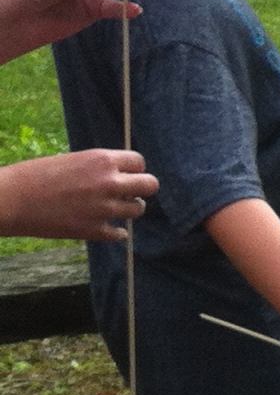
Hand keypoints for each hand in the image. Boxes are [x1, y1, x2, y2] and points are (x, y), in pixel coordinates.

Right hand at [0, 150, 153, 241]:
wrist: (10, 199)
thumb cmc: (34, 176)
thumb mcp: (70, 161)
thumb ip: (97, 167)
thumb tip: (119, 174)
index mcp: (101, 160)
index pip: (139, 162)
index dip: (134, 168)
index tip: (127, 174)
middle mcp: (108, 183)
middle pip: (150, 185)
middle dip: (142, 188)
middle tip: (132, 192)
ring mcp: (104, 208)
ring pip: (138, 209)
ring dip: (130, 208)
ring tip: (116, 208)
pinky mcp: (95, 230)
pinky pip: (121, 234)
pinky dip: (117, 232)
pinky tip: (109, 228)